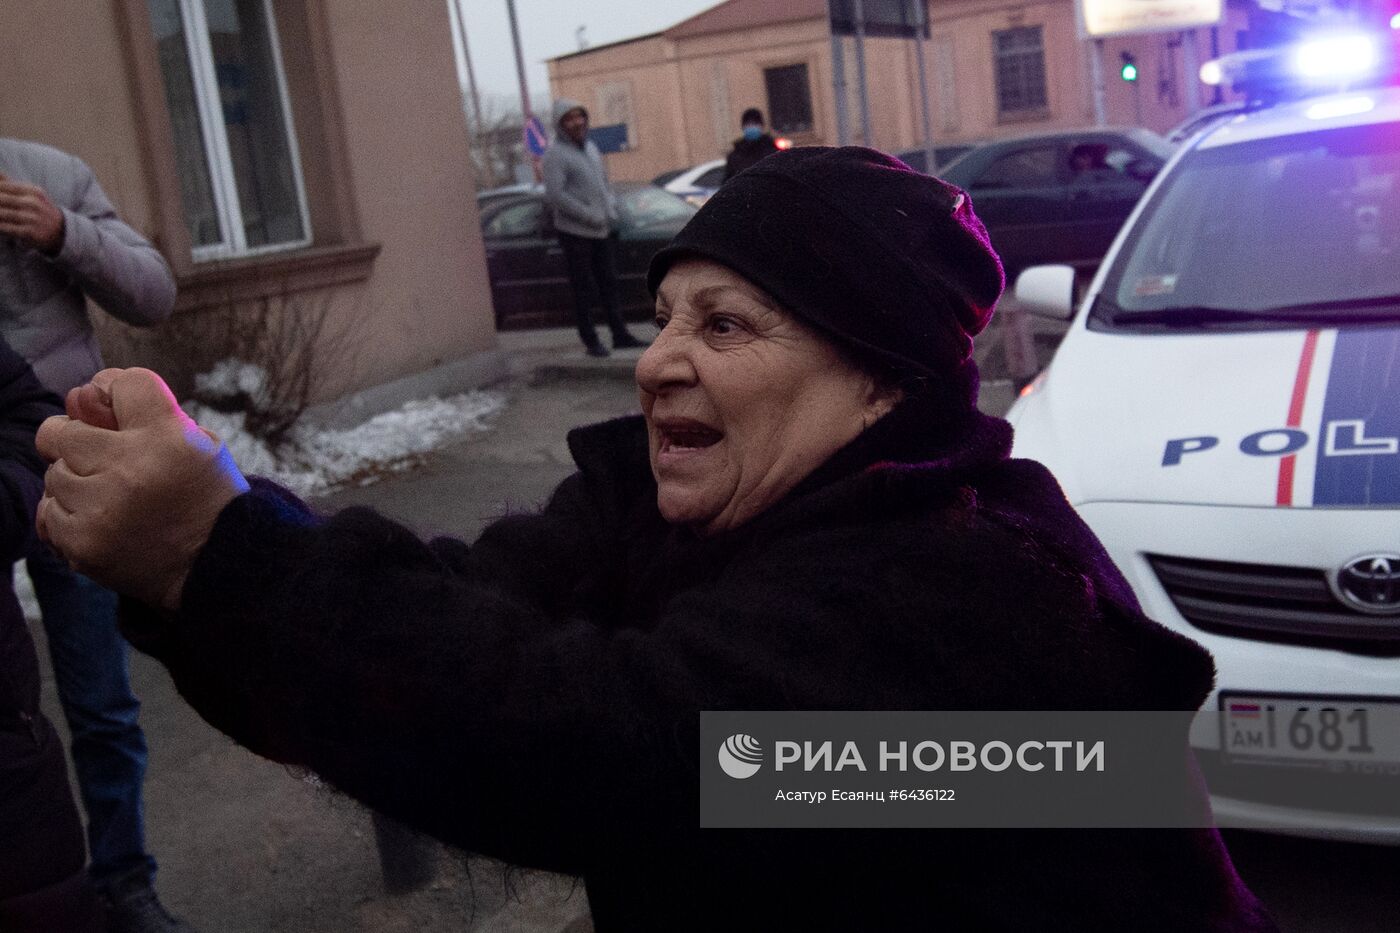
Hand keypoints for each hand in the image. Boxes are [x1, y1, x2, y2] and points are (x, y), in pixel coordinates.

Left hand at [0, 172, 64, 254]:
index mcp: (32, 191)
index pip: (4, 186)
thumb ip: (9, 183)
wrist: (61, 231)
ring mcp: (32, 219)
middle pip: (2, 199)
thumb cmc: (39, 209)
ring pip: (3, 214)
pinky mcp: (31, 233)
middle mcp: (33, 203)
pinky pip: (8, 228)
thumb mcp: (30, 193)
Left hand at [36, 368, 249, 609]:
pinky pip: (49, 512)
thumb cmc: (206, 498)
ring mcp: (103, 507)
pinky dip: (70, 515)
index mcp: (169, 435)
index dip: (114, 389)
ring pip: (54, 474)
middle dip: (75, 439)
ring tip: (110, 496)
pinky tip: (102, 521)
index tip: (119, 408)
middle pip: (62, 430)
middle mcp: (132, 467)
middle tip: (98, 456)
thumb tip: (79, 398)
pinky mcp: (84, 543)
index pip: (122, 382)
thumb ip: (147, 416)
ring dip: (76, 482)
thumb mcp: (200, 444)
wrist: (219, 566)